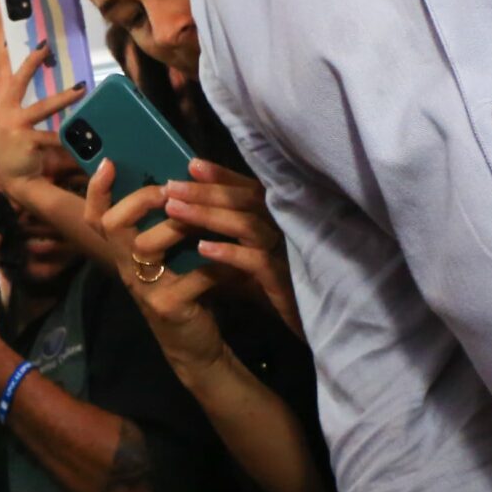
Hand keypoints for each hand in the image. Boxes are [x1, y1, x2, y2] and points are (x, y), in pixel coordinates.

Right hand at [0, 41, 82, 191]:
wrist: (14, 182)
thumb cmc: (20, 154)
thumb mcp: (19, 129)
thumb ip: (31, 113)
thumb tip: (58, 96)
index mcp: (3, 109)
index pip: (13, 80)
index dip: (27, 62)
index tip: (42, 46)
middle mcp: (4, 114)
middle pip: (18, 84)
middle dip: (31, 64)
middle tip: (49, 51)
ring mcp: (13, 127)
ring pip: (43, 107)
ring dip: (64, 97)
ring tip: (82, 88)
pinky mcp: (25, 140)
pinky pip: (53, 136)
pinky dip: (69, 137)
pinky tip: (84, 135)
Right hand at [84, 161, 226, 374]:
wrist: (194, 345)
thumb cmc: (184, 291)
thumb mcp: (169, 257)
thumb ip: (167, 226)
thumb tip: (180, 180)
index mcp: (126, 252)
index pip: (96, 218)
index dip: (96, 190)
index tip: (109, 162)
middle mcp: (128, 268)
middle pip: (112, 226)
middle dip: (139, 200)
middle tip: (168, 191)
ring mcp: (145, 289)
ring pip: (146, 248)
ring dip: (175, 228)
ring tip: (200, 222)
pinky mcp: (168, 307)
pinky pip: (190, 279)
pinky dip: (214, 266)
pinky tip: (233, 262)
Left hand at [162, 160, 298, 335]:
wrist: (320, 326)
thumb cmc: (285, 291)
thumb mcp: (253, 265)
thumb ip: (231, 246)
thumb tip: (195, 233)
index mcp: (283, 219)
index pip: (251, 189)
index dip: (223, 176)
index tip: (192, 165)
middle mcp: (289, 227)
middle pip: (245, 201)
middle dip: (206, 192)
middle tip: (171, 186)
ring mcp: (290, 251)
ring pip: (247, 224)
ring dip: (208, 215)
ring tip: (174, 210)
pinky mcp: (287, 279)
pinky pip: (256, 261)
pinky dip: (228, 252)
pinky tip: (201, 249)